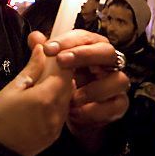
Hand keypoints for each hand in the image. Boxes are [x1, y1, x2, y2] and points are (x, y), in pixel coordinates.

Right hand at [0, 43, 73, 155]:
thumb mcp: (11, 88)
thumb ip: (31, 68)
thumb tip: (41, 50)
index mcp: (46, 98)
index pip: (65, 71)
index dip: (59, 60)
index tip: (49, 54)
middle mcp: (56, 113)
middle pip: (69, 85)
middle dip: (59, 73)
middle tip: (43, 65)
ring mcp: (56, 126)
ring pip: (66, 99)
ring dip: (58, 88)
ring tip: (39, 83)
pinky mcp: (53, 136)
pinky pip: (61, 113)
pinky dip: (55, 103)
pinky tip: (40, 100)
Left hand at [29, 30, 129, 152]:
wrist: (71, 118)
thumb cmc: (63, 88)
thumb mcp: (50, 73)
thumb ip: (44, 55)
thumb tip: (35, 37)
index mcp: (91, 49)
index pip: (85, 37)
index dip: (68, 41)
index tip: (48, 49)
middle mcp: (108, 64)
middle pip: (107, 51)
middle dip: (84, 55)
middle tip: (61, 62)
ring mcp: (116, 84)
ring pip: (119, 79)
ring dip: (93, 89)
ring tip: (71, 98)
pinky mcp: (119, 105)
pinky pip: (117, 105)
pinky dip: (96, 110)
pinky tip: (77, 113)